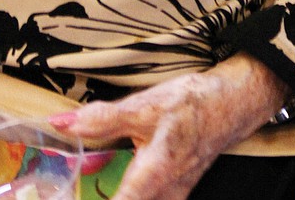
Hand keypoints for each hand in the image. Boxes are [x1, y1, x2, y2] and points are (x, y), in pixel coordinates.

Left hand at [48, 55, 290, 199]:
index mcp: (152, 179)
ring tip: (88, 183)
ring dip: (110, 191)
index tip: (64, 195)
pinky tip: (114, 179)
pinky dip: (125, 191)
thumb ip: (103, 119)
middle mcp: (162, 198)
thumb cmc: (194, 105)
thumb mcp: (146, 105)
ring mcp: (169, 199)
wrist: (231, 104)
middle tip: (68, 187)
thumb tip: (63, 125)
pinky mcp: (172, 195)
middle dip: (96, 194)